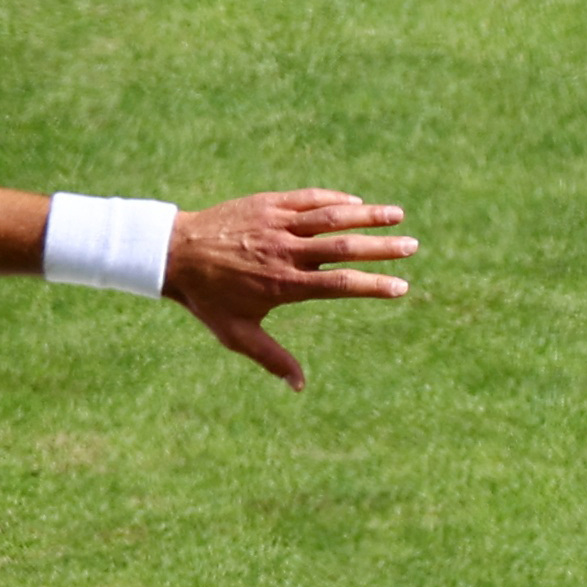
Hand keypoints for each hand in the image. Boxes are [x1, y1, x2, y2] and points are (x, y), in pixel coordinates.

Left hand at [166, 189, 414, 390]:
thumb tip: (300, 386)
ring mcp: (278, 225)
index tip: (400, 287)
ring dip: (368, 214)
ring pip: (332, 216)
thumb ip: (272, 358)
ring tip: (397, 214)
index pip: (341, 285)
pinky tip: (355, 203)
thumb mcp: (236, 335)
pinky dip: (335, 200)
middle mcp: (286, 252)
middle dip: (382, 247)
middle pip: (345, 247)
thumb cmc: (207, 300)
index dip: (374, 286)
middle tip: (411, 247)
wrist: (175, 254)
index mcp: (284, 284)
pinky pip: (308, 199)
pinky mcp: (268, 204)